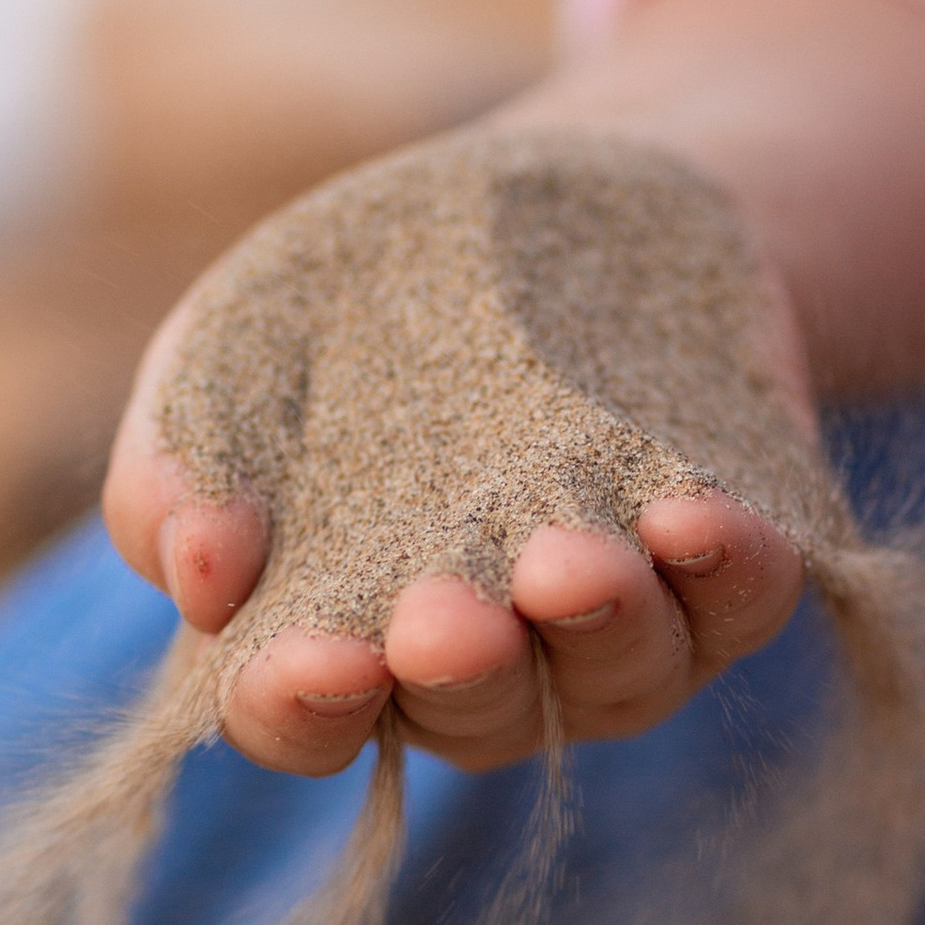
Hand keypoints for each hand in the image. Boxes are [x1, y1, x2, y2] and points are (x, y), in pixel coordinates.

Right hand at [101, 218, 807, 783]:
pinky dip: (729, 568)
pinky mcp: (731, 570)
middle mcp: (486, 662)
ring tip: (574, 558)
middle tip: (452, 614)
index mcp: (339, 637)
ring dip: (600, 626)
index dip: (305, 709)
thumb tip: (201, 578)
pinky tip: (700, 513)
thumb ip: (179, 468)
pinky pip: (744, 603)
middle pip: (475, 714)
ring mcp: (617, 630)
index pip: (306, 721)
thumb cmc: (360, 306)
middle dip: (464, 670)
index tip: (319, 657)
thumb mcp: (235, 355)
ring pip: (622, 676)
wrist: (551, 202)